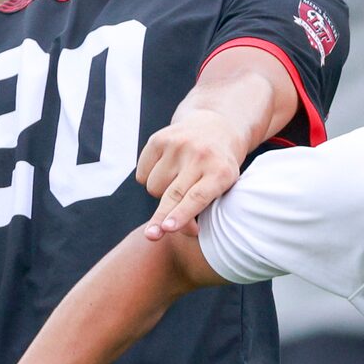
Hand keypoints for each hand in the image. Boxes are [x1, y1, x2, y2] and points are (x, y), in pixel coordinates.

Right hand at [139, 110, 246, 238]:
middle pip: (173, 195)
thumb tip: (167, 229)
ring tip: (176, 183)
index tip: (168, 228)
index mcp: (220, 172)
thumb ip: (198, 211)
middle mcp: (199, 156)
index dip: (181, 214)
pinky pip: (142, 174)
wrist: (215, 127)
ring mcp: (178, 145)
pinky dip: (149, 179)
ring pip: (154, 187)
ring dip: (160, 193)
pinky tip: (165, 170)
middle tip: (151, 236)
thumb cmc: (217, 170)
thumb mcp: (220, 190)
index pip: (197, 197)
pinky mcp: (159, 139)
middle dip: (160, 218)